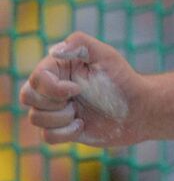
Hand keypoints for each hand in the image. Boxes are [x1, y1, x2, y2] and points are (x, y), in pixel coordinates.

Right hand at [19, 33, 143, 146]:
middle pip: (28, 97)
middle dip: (54, 102)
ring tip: (82, 112)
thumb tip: (54, 51)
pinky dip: (65, 133)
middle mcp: (53, 88)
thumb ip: (81, 43)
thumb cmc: (123, 81)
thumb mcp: (106, 55)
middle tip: (78, 98)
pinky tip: (82, 125)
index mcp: (59, 68)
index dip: (53, 88)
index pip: (36, 78)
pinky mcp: (61, 129)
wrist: (139, 111)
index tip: (78, 88)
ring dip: (62, 118)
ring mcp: (55, 109)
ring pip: (35, 118)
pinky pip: (46, 137)